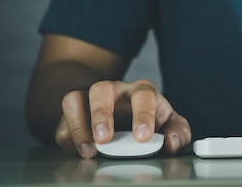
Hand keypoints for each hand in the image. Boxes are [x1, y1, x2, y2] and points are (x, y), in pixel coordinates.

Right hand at [54, 79, 190, 157]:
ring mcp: (90, 101)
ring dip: (79, 124)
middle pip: (103, 89)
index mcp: (141, 91)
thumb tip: (171, 143)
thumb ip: (178, 132)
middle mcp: (114, 91)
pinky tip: (81, 151)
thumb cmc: (150, 119)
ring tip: (90, 149)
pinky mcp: (74, 114)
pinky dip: (70, 136)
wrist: (124, 113)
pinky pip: (64, 122)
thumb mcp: (169, 123)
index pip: (143, 95)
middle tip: (105, 139)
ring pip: (76, 98)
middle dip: (102, 113)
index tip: (143, 137)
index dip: (143, 115)